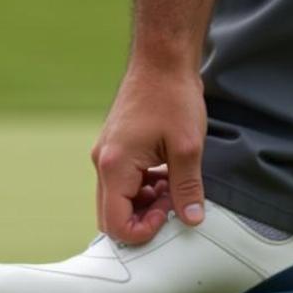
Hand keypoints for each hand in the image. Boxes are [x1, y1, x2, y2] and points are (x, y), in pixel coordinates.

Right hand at [91, 61, 206, 243]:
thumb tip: (190, 219)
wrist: (161, 61)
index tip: (168, 215)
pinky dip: (142, 188)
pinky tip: (167, 174)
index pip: (115, 224)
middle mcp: (102, 162)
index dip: (143, 231)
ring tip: (174, 186)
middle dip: (142, 219)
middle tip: (172, 204)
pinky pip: (122, 182)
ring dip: (143, 203)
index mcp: (114, 165)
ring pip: (117, 200)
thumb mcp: (187, 148)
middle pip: (110, 215)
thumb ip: (187, 188)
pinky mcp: (114, 148)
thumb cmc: (172, 97)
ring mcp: (106, 154)